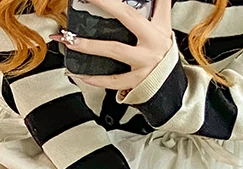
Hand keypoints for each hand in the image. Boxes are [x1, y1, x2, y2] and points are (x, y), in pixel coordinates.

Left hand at [49, 0, 174, 91]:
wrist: (170, 86)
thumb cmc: (163, 55)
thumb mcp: (163, 29)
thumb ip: (157, 8)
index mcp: (158, 28)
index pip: (151, 3)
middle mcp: (152, 44)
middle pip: (128, 18)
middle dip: (106, 4)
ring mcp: (143, 63)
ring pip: (115, 50)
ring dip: (90, 46)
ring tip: (72, 40)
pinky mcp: (136, 82)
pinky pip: (113, 80)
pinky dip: (95, 79)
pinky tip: (81, 74)